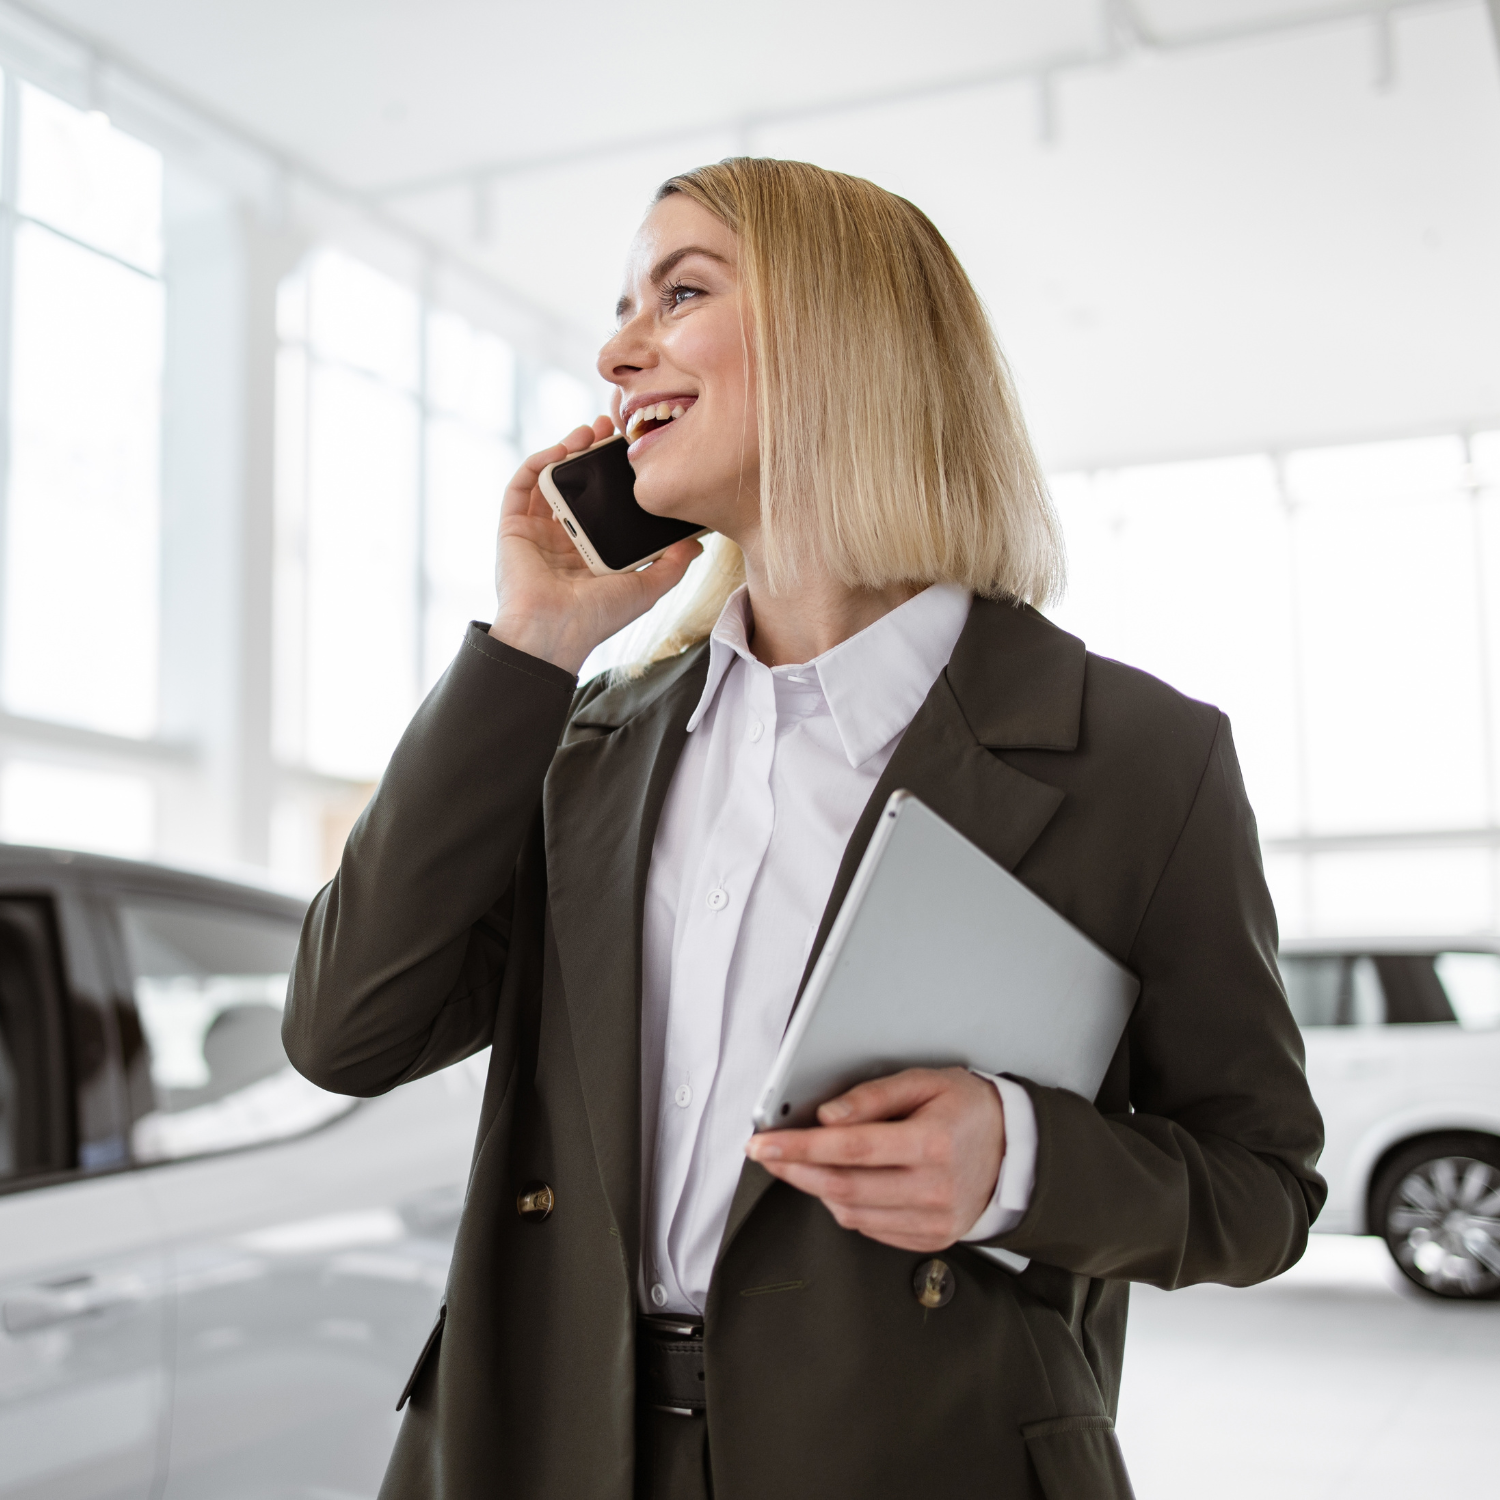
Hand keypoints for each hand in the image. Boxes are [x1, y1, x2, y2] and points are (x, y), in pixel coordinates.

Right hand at [489, 416, 703, 673]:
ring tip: (588, 431)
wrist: (554, 633)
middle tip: (610, 427)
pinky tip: (560, 449)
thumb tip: (697, 543)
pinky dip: (538, 463)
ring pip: (549, 478)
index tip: (633, 450)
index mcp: (592, 550)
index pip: (604, 502)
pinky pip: (521, 486)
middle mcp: (564, 537)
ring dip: (566, 449)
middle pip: (577, 483)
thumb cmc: (598, 617)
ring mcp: (536, 531)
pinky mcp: (512, 528)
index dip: (616, 474)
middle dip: (592, 452)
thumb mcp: (647, 588)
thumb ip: (672, 564)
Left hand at [744, 1067, 1004, 1252]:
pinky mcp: (932, 1239)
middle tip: (767, 1154)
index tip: (764, 1143)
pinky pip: (871, 1229)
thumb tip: (828, 1117)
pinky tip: (840, 1183)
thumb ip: (874, 1096)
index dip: (800, 1147)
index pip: (850, 1149)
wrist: (1013, 1149)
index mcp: (933, 1144)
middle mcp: (934, 1189)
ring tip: (803, 1164)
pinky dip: (845, 1207)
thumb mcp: (925, 1081)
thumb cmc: (966, 1109)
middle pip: (843, 1186)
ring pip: (852, 1213)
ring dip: (816, 1188)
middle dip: (794, 1170)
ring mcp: (934, 1221)